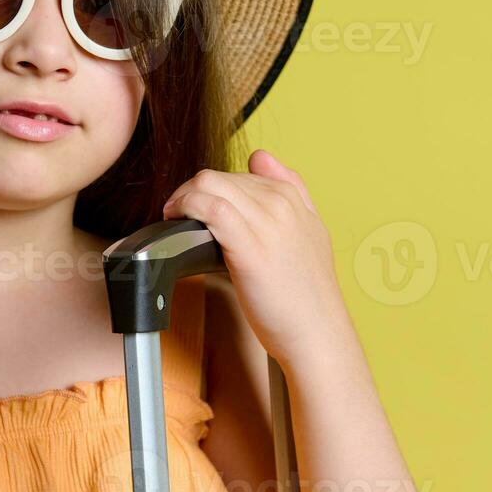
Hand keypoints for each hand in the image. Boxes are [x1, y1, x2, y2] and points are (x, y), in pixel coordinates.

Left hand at [161, 149, 345, 365]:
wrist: (316, 334)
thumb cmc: (305, 296)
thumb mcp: (309, 232)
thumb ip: (290, 191)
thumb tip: (261, 156)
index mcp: (292, 198)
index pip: (239, 173)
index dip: (212, 189)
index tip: (200, 209)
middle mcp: (281, 203)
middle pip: (220, 177)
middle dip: (191, 193)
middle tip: (179, 217)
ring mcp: (267, 222)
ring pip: (210, 184)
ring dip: (182, 198)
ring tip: (175, 220)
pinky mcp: (250, 246)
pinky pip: (209, 207)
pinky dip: (186, 207)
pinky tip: (177, 222)